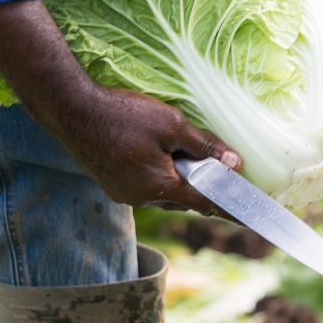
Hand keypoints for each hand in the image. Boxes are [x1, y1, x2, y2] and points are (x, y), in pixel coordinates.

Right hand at [0, 0, 241, 214]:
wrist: (71, 109)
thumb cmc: (124, 114)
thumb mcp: (171, 124)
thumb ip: (204, 146)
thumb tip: (234, 163)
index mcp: (159, 187)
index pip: (206, 203)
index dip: (230, 205)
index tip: (250, 214)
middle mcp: (141, 198)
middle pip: (186, 199)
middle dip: (207, 189)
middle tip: (229, 178)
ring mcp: (123, 192)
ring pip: (165, 192)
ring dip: (182, 181)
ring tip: (198, 164)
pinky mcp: (112, 183)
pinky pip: (147, 185)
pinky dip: (162, 176)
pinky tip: (166, 157)